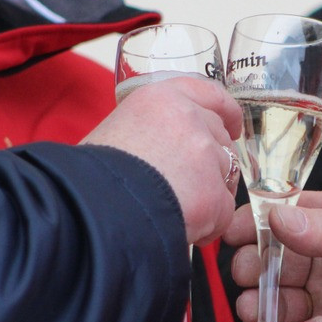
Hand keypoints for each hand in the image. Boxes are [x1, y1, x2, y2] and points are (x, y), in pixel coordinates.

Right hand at [83, 77, 241, 244]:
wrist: (88, 210)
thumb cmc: (89, 177)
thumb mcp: (116, 131)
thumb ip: (149, 130)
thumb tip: (160, 149)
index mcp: (162, 98)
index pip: (210, 94)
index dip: (226, 111)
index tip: (233, 124)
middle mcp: (189, 119)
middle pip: (220, 140)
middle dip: (210, 165)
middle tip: (186, 187)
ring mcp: (204, 156)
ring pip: (224, 177)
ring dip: (207, 195)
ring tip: (173, 210)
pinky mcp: (213, 195)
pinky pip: (222, 212)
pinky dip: (207, 224)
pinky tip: (182, 228)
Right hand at [226, 191, 321, 321]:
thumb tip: (276, 219)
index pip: (274, 219)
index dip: (250, 225)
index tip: (233, 234)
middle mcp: (315, 263)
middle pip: (263, 265)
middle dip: (251, 272)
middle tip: (253, 277)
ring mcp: (318, 302)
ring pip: (269, 306)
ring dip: (265, 307)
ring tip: (274, 309)